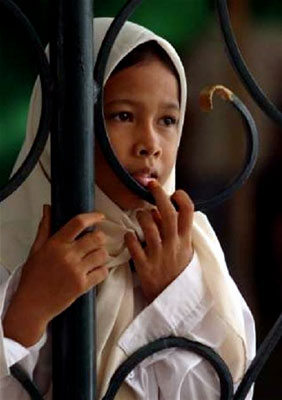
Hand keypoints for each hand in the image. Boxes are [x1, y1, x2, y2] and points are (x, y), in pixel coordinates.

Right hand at [3, 205, 108, 345]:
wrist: (32, 305)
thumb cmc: (33, 277)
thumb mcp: (36, 250)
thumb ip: (45, 228)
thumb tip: (48, 208)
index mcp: (56, 244)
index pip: (78, 223)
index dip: (93, 216)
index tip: (100, 216)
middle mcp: (68, 255)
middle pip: (97, 238)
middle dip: (100, 238)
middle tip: (96, 243)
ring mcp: (76, 271)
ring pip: (102, 254)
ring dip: (101, 255)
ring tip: (94, 258)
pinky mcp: (83, 285)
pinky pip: (103, 272)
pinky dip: (102, 271)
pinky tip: (95, 272)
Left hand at [125, 181, 193, 301]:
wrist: (172, 304)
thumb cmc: (178, 274)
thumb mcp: (186, 253)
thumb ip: (178, 233)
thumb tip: (161, 212)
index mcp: (185, 241)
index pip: (189, 213)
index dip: (182, 198)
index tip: (174, 192)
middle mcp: (173, 245)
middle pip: (168, 213)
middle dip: (159, 195)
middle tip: (151, 185)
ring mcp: (158, 256)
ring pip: (149, 226)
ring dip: (142, 215)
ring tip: (140, 215)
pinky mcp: (144, 267)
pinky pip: (134, 245)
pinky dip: (129, 237)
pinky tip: (129, 236)